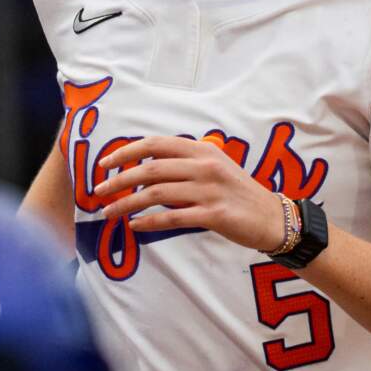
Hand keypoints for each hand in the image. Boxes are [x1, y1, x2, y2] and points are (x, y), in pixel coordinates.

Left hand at [91, 135, 288, 252]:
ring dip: (127, 204)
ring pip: (156, 194)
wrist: (272, 217)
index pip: (156, 144)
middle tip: (98, 192)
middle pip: (150, 169)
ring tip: (109, 213)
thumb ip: (185, 163)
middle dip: (119, 180)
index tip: (105, 163)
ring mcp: (210, 190)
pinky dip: (149, 222)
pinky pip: (173, 218)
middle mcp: (205, 166)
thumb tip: (146, 167)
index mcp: (202, 150)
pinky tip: (135, 226)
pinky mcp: (214, 215)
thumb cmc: (238, 193)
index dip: (126, 152)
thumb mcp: (215, 167)